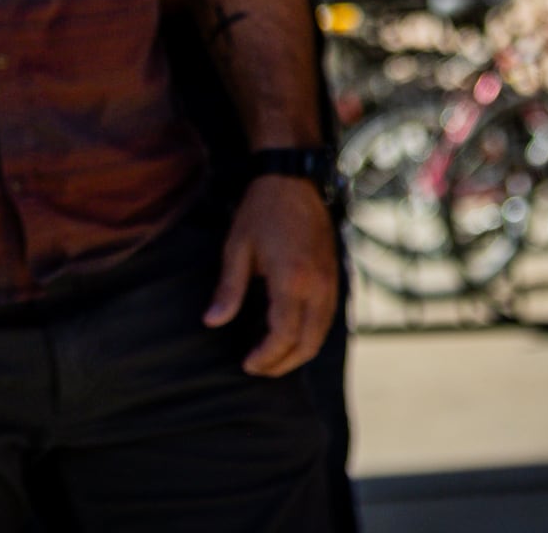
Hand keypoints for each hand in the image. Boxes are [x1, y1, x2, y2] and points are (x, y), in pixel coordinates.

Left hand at [207, 174, 339, 374]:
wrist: (293, 179)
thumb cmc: (261, 211)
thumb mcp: (237, 248)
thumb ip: (228, 289)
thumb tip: (212, 322)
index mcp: (291, 281)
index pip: (283, 336)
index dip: (266, 357)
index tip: (247, 364)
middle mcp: (317, 287)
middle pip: (307, 344)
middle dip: (283, 363)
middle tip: (258, 368)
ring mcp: (330, 282)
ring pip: (321, 335)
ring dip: (299, 353)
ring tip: (273, 358)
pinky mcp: (335, 277)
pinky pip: (328, 319)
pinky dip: (311, 336)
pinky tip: (291, 336)